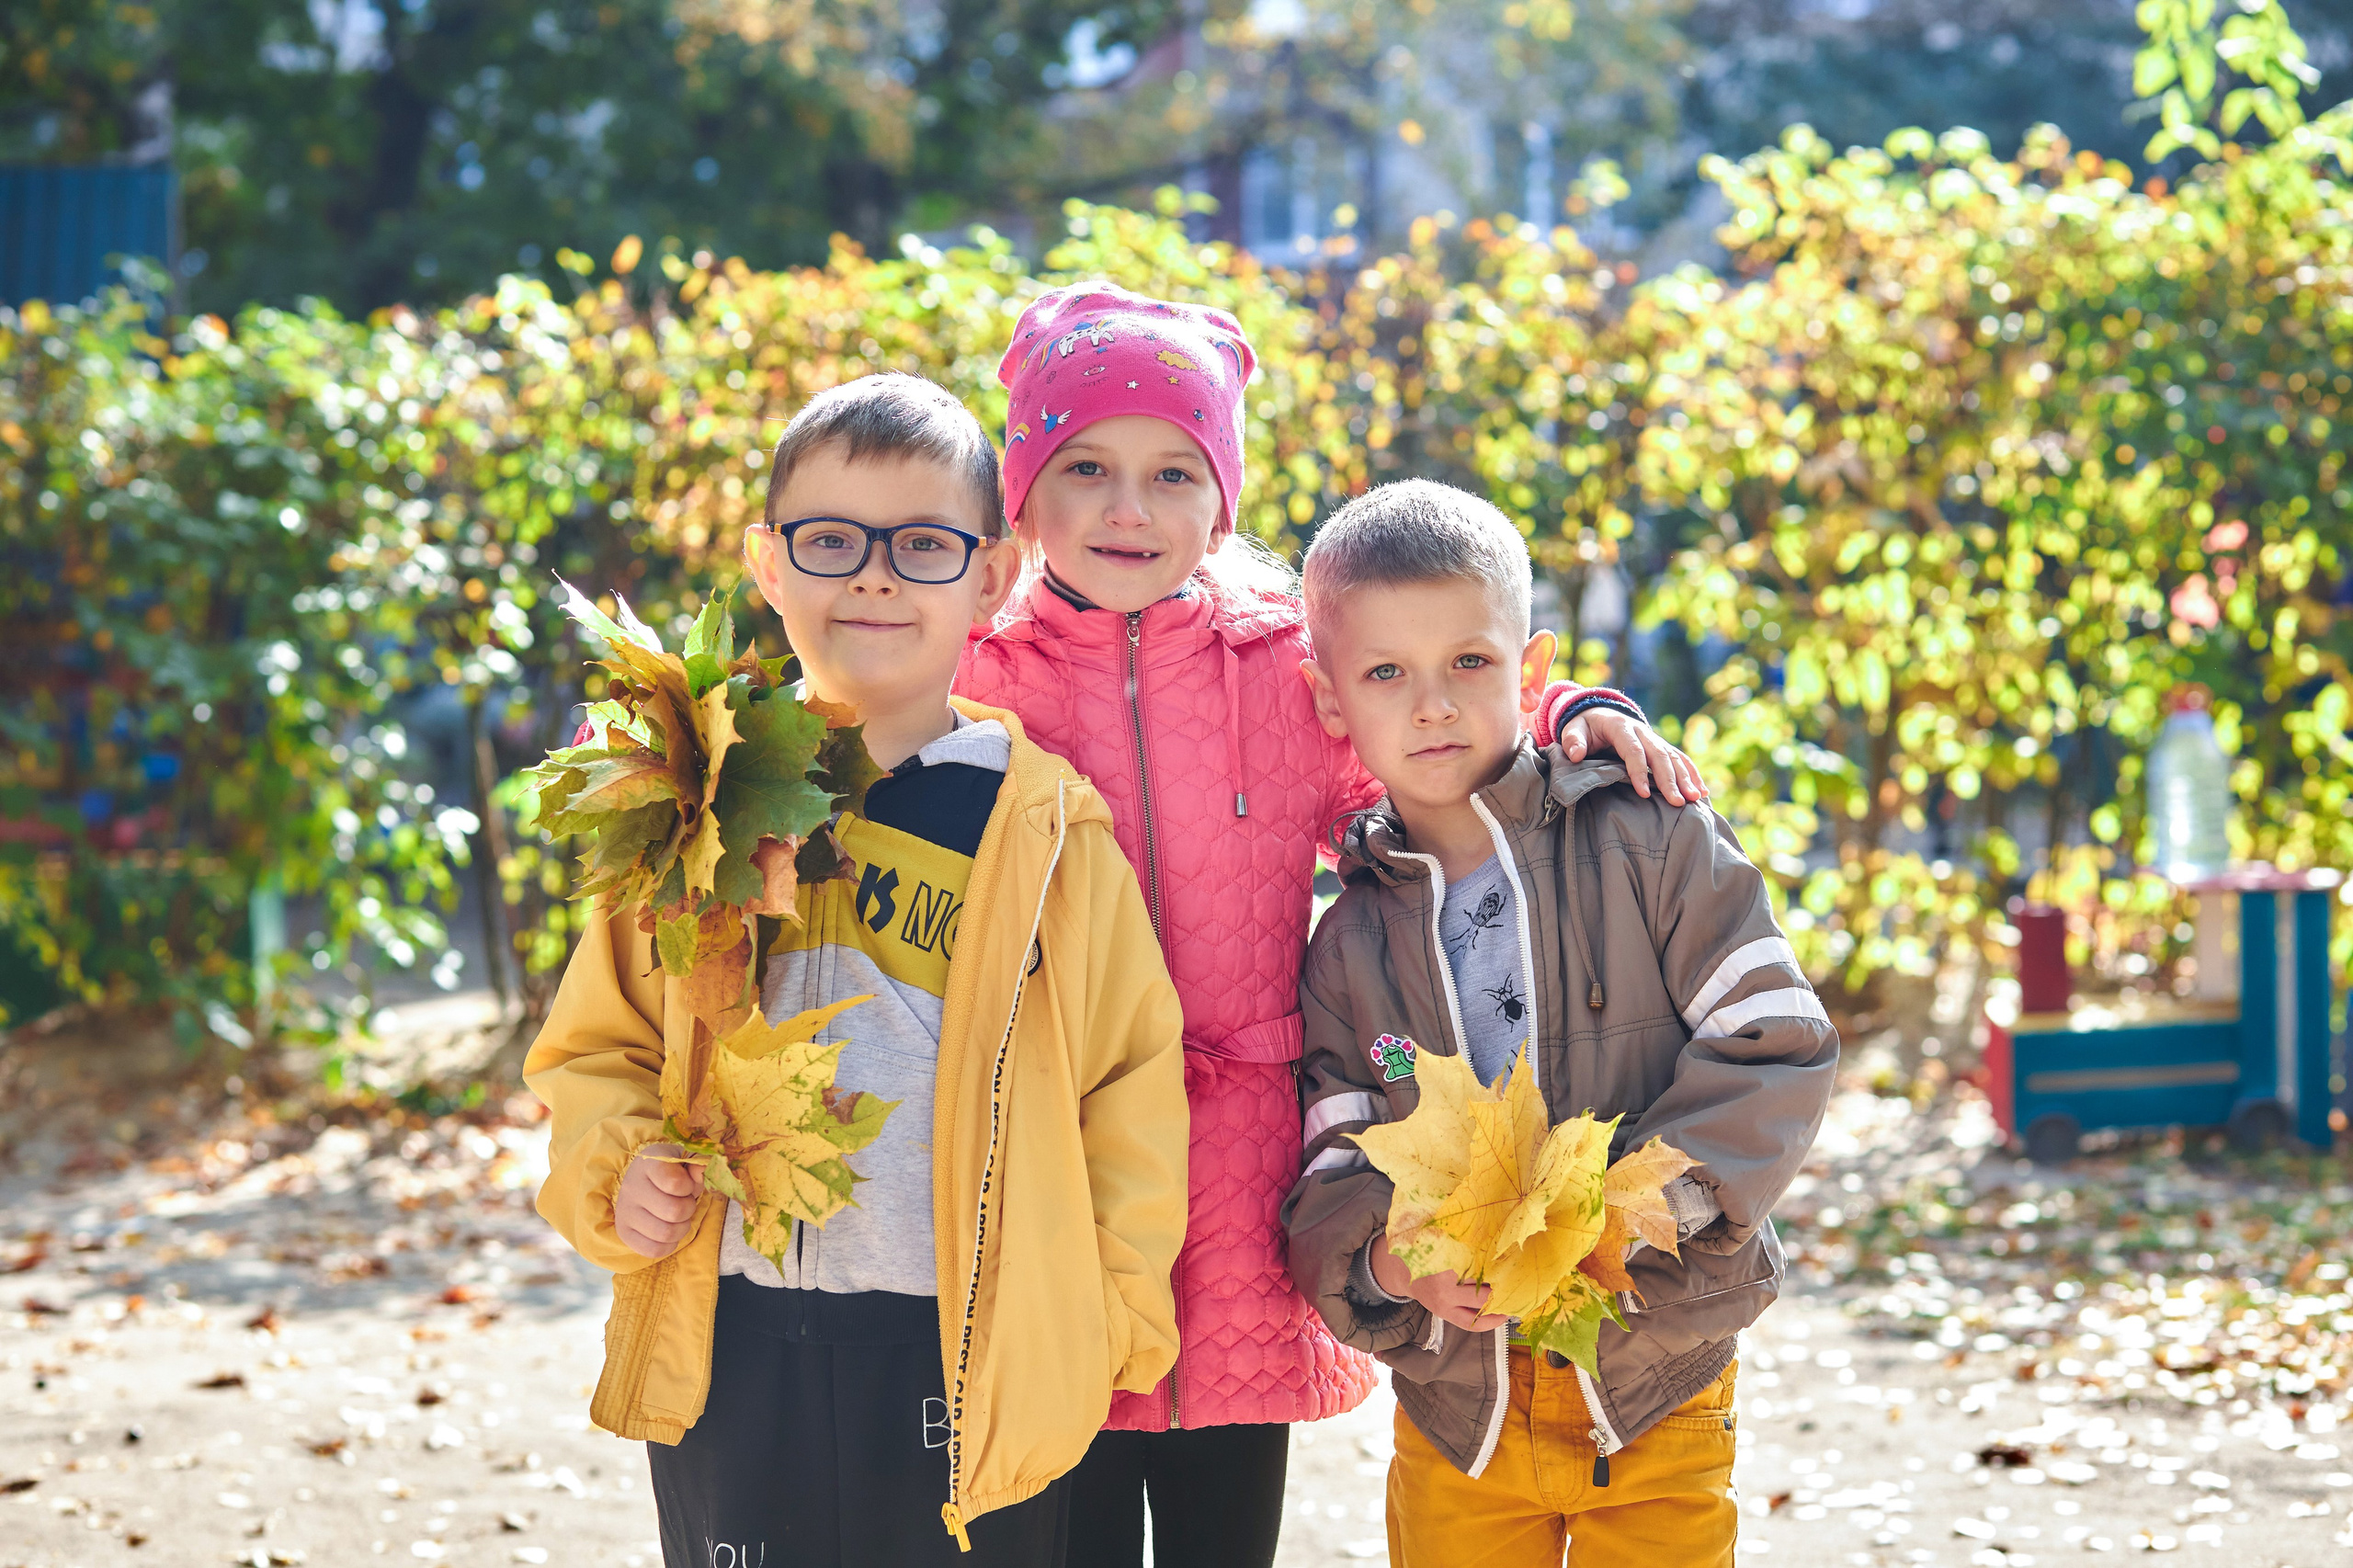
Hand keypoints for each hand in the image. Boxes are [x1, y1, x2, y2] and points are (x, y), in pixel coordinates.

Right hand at [615, 1144, 706, 1259]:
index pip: (674, 1182)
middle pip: (674, 1211)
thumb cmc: (671, 1170)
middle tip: (685, 1203)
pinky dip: (669, 1245)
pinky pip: (653, 1250)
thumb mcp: (685, 1160)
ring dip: (681, 1228)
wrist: (644, 1180)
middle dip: (688, 1209)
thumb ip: (698, 1164)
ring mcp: (625, 1211)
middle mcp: (631, 1187)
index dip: (689, 1187)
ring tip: (678, 1217)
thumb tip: (701, 1171)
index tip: (687, 1185)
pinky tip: (669, 1230)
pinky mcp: (624, 1232)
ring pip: (665, 1233)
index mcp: (648, 1164)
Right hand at [1369, 1233, 1508, 1332]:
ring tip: (1518, 1294)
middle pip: (1485, 1284)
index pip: (1480, 1259)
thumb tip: (1494, 1220)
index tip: (1518, 1254)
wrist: (1399, 1269)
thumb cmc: (1426, 1245)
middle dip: (1506, 1280)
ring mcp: (1444, 1301)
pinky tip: (1503, 1313)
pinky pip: (1472, 1323)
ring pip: (1482, 1305)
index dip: (1501, 1257)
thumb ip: (1462, 1230)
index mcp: (1444, 1256)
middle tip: (1524, 1274)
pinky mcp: (1444, 1314)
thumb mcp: (1439, 1231)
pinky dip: (1490, 1320)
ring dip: (1502, 1300)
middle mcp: (1444, 1282)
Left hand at [1560, 709, 1708, 806]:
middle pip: (1659, 755)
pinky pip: (1680, 760)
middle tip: (1677, 802)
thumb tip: (1575, 755)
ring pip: (1673, 757)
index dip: (1639, 771)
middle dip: (1669, 779)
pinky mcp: (1660, 747)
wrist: (1599, 714)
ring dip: (1686, 778)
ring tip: (1694, 799)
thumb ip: (1573, 740)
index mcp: (1621, 727)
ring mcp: (1654, 739)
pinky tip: (1701, 792)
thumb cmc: (1585, 727)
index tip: (1644, 793)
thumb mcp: (1573, 729)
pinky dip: (1692, 774)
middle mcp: (1642, 732)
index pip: (1633, 750)